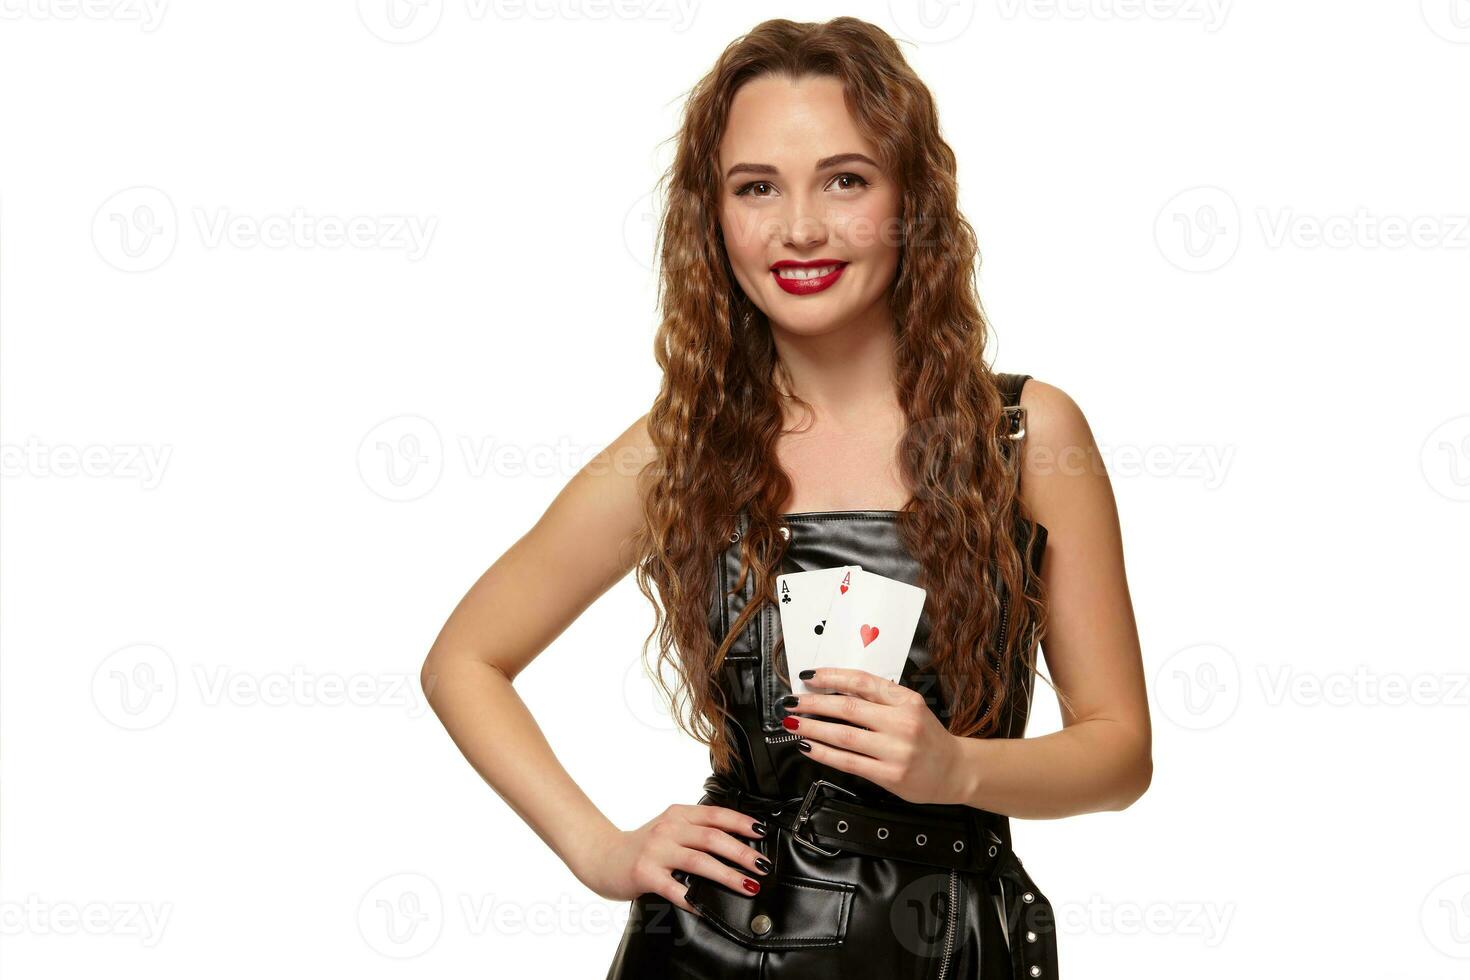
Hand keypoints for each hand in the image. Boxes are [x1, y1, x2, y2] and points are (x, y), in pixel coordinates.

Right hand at [577, 804, 771, 913]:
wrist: (601, 855)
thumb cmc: (642, 846)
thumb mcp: (669, 828)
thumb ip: (695, 830)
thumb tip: (737, 843)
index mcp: (678, 814)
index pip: (716, 814)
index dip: (741, 823)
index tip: (762, 833)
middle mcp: (668, 829)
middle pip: (712, 838)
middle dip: (742, 853)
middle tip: (762, 866)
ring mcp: (655, 851)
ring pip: (699, 862)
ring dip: (728, 875)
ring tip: (748, 886)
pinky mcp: (644, 874)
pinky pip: (674, 889)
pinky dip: (693, 900)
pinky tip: (707, 908)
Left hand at [781, 667, 965, 805]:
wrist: (955, 771)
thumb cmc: (928, 737)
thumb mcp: (911, 707)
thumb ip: (879, 698)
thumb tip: (833, 688)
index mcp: (907, 701)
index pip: (863, 682)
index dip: (831, 677)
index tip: (808, 677)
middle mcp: (903, 723)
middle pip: (848, 707)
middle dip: (814, 704)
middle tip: (792, 702)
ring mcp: (896, 751)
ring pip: (844, 735)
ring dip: (813, 728)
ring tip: (793, 724)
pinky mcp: (889, 775)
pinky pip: (848, 762)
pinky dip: (824, 753)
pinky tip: (809, 747)